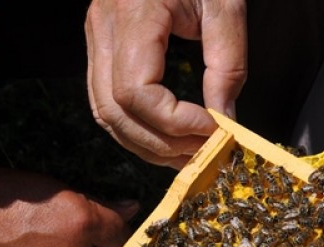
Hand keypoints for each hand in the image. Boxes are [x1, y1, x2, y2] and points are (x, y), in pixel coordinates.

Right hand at [85, 0, 246, 167]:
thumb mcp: (226, 6)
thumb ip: (227, 65)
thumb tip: (226, 123)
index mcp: (133, 13)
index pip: (137, 92)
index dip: (176, 122)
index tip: (215, 129)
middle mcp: (103, 29)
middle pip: (117, 111)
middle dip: (164, 143)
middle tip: (206, 155)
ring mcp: (96, 38)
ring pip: (106, 114)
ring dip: (148, 145)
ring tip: (190, 155)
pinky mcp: (102, 47)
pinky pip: (107, 102)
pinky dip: (137, 130)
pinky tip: (168, 139)